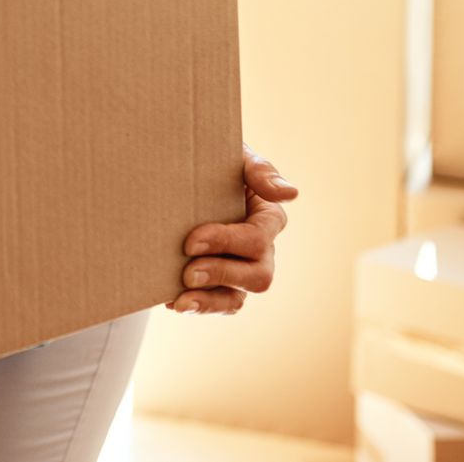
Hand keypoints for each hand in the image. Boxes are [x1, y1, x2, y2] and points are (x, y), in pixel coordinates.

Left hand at [168, 143, 296, 315]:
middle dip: (222, 274)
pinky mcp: (221, 283)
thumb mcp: (237, 157)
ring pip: (238, 297)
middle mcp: (261, 249)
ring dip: (210, 301)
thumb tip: (291, 193)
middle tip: (188, 273)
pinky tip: (172, 301)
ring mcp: (241, 269)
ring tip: (180, 302)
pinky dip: (199, 306)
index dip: (227, 242)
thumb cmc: (216, 160)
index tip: (191, 241)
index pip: (257, 238)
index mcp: (268, 217)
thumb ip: (260, 171)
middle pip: (257, 275)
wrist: (186, 172)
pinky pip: (219, 304)